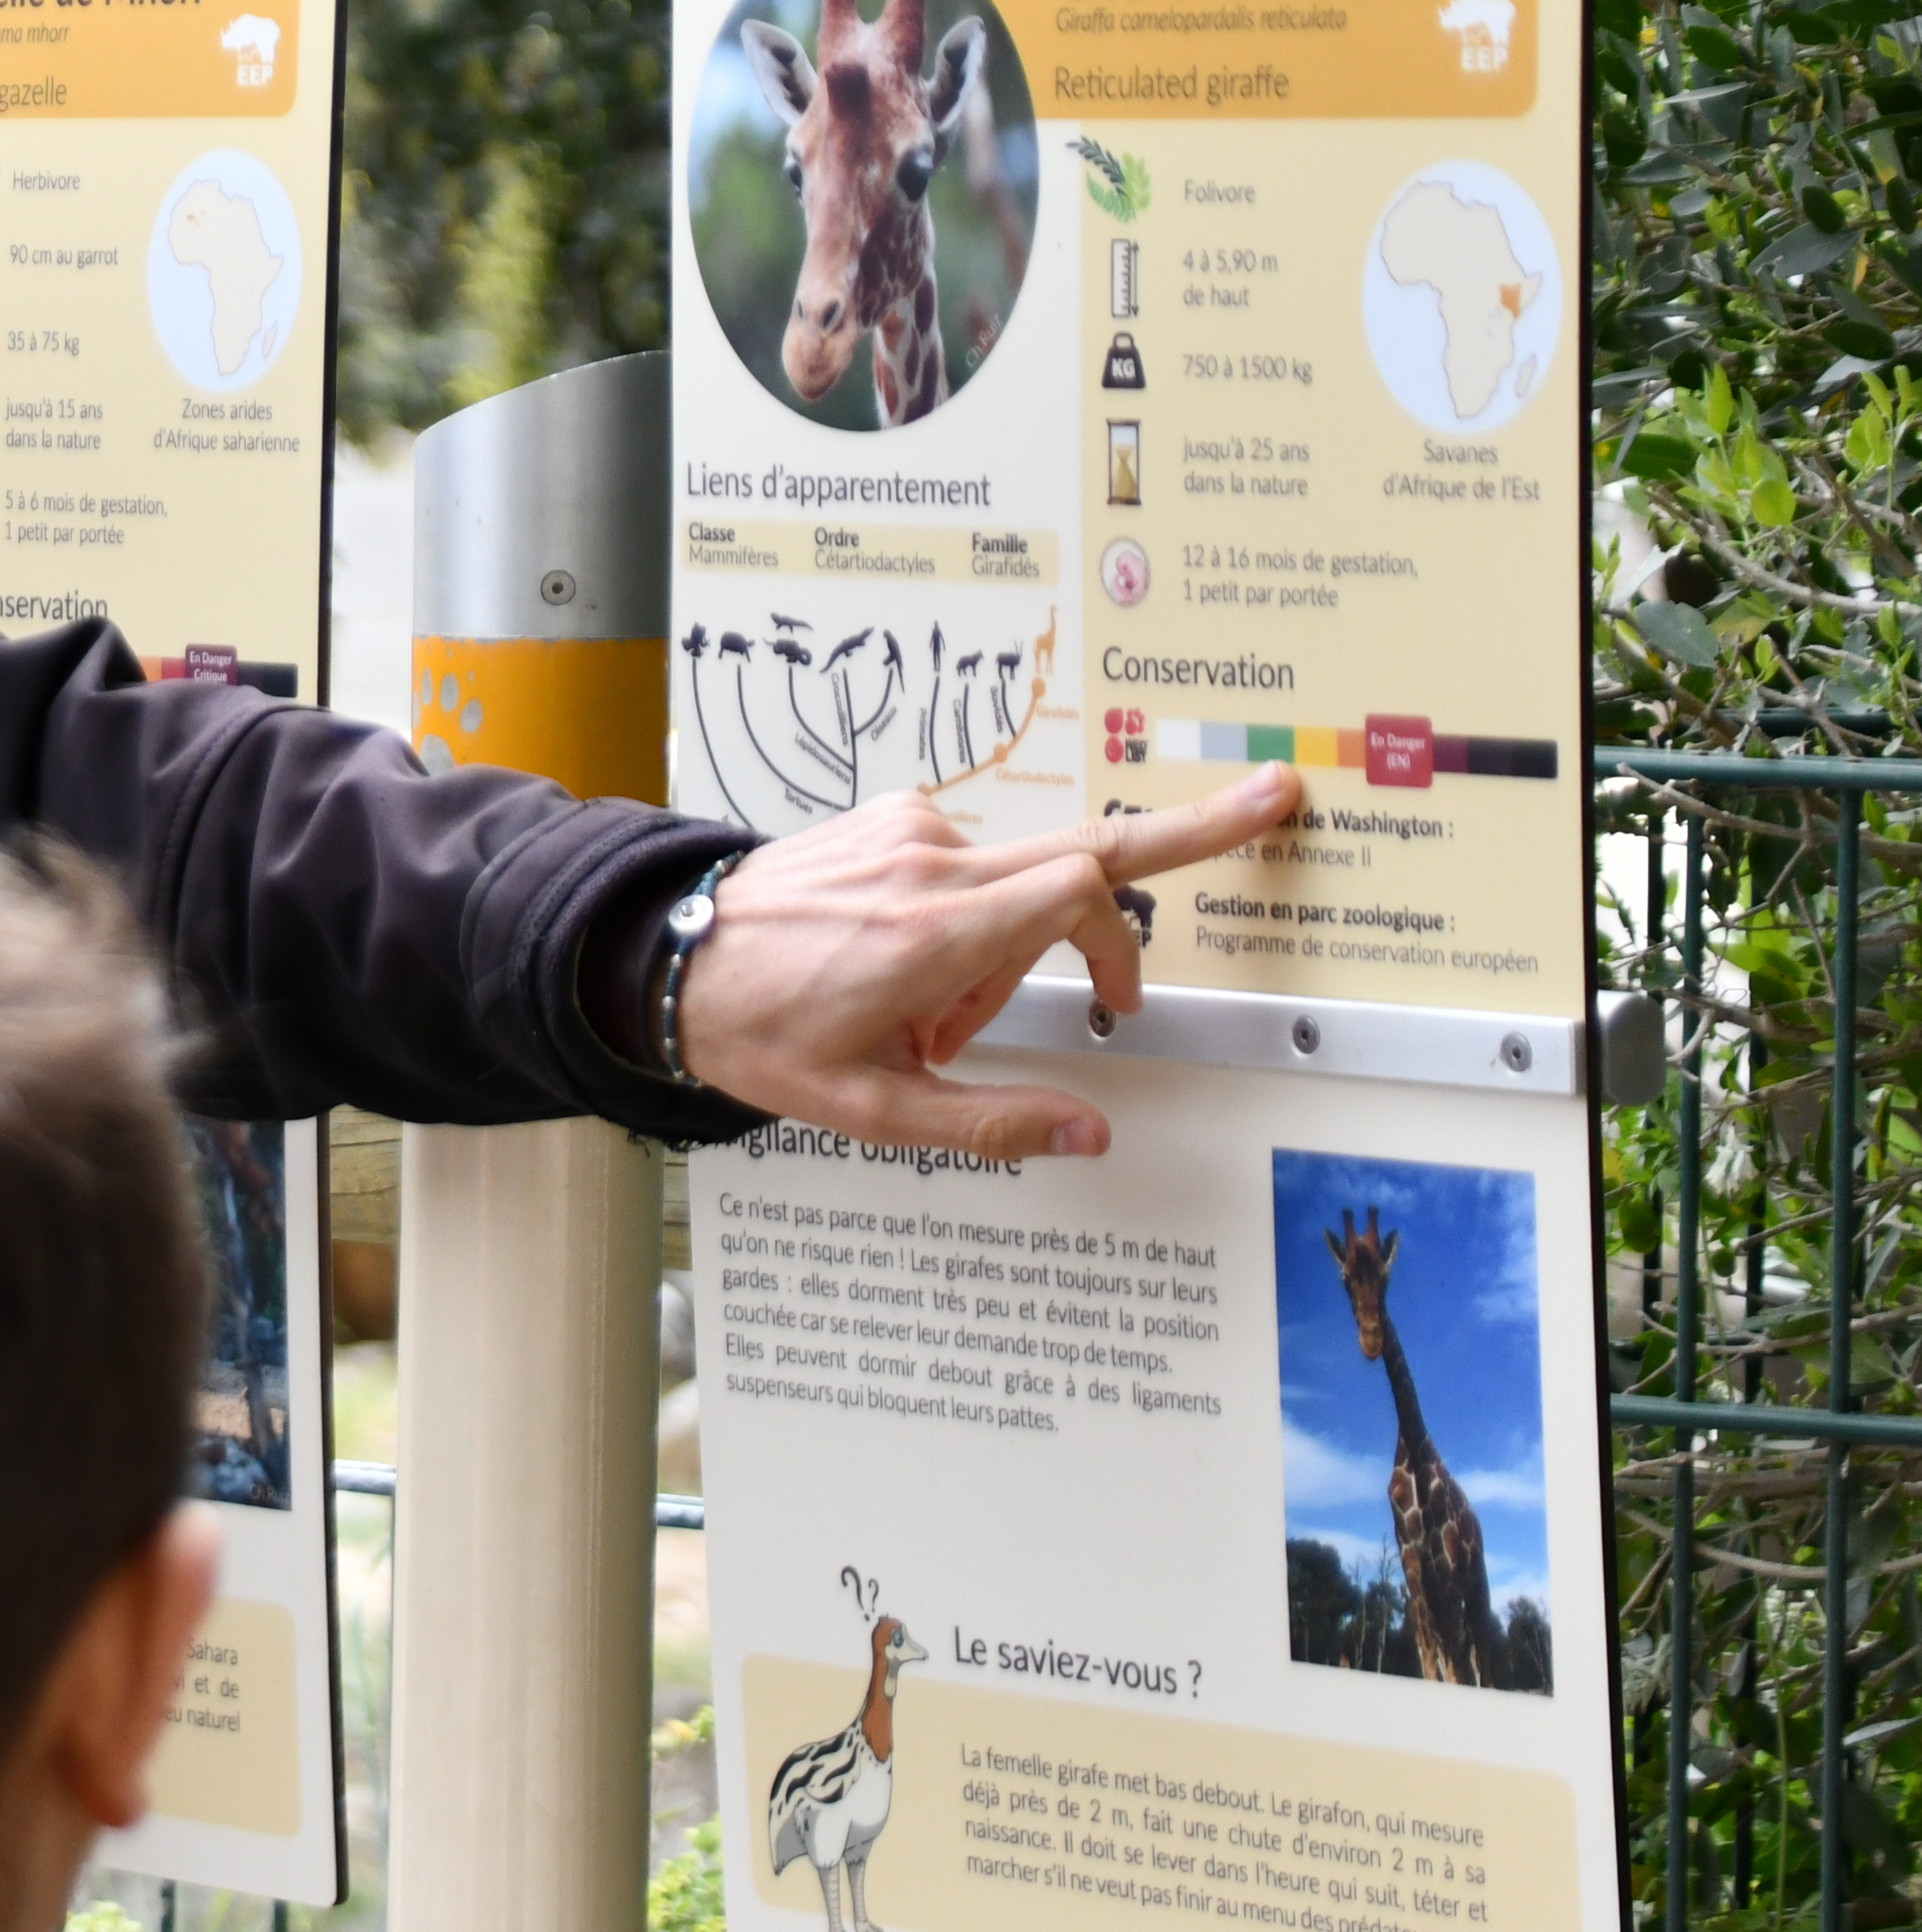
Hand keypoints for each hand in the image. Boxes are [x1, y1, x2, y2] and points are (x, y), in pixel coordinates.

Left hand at [675, 768, 1300, 1159]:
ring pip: (1016, 879)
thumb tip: (1089, 1133)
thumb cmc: (757, 1035)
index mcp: (931, 934)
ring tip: (924, 1019)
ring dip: (1002, 950)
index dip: (1137, 920)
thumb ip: (988, 1121)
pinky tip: (903, 973)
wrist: (662, 961)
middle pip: (1085, 844)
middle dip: (1181, 834)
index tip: (1145, 972)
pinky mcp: (888, 821)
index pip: (1083, 886)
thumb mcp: (869, 1109)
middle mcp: (928, 865)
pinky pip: (966, 866)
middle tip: (1270, 798)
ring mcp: (906, 832)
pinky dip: (965, 920)